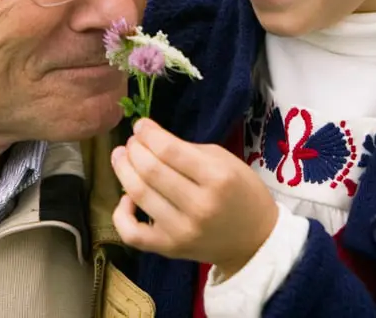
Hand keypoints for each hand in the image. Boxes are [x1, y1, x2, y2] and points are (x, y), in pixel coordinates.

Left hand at [111, 118, 277, 275]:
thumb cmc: (240, 192)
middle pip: (150, 170)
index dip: (148, 133)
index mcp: (217, 178)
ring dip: (123, 170)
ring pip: (139, 195)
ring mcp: (182, 231)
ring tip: (121, 157)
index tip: (140, 125)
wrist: (255, 240)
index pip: (169, 150)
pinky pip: (132, 233)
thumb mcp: (224, 160)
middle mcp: (199, 206)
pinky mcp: (170, 249)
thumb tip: (149, 137)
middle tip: (131, 142)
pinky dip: (121, 213)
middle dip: (134, 149)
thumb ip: (187, 149)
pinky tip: (126, 198)